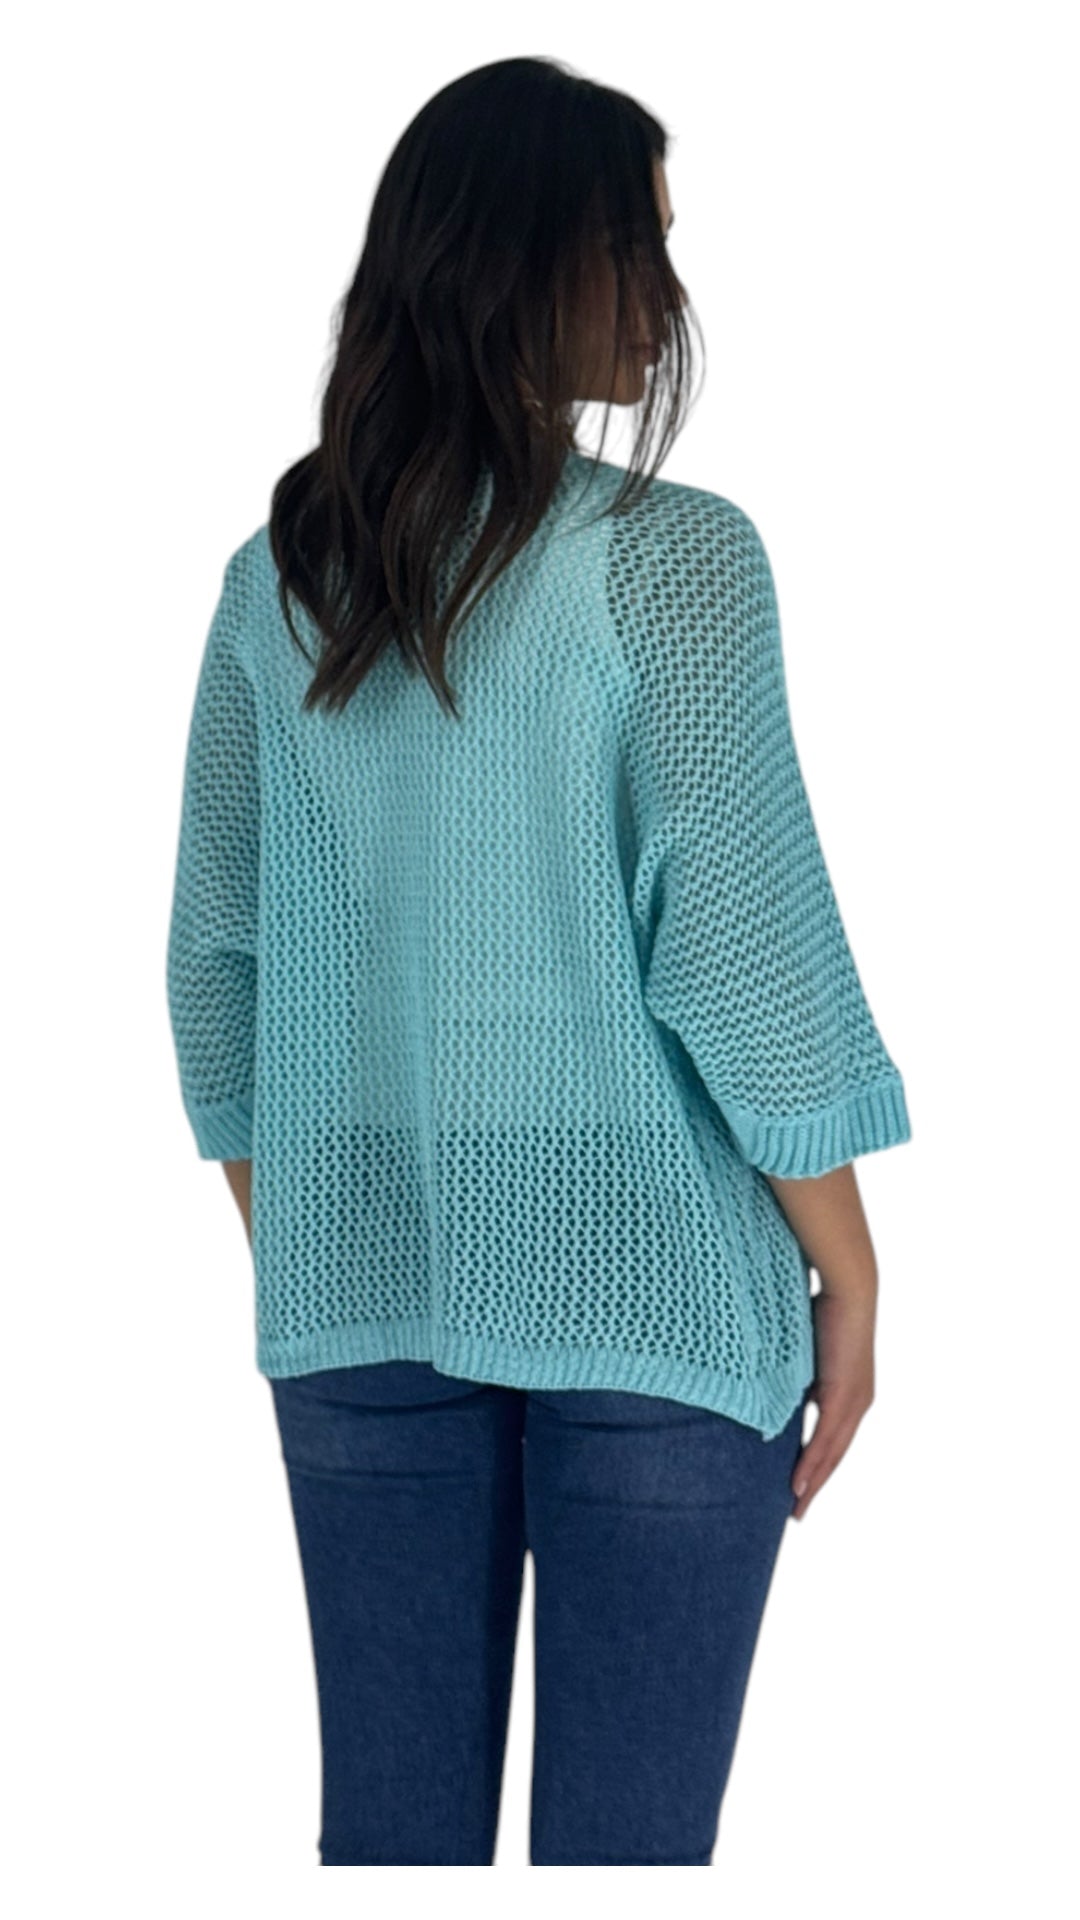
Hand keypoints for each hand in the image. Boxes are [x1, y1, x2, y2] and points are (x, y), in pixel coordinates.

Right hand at [790, 1284, 875, 1520]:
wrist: (849, 1288)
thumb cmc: (825, 1308)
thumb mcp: (805, 1350)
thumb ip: (795, 1373)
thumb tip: (771, 1385)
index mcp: (849, 1393)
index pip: (832, 1439)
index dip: (817, 1465)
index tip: (800, 1488)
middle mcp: (858, 1403)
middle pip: (835, 1455)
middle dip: (815, 1485)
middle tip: (797, 1512)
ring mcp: (855, 1402)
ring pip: (832, 1454)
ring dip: (813, 1483)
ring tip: (796, 1507)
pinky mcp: (846, 1395)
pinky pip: (827, 1438)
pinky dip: (812, 1463)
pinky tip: (800, 1483)